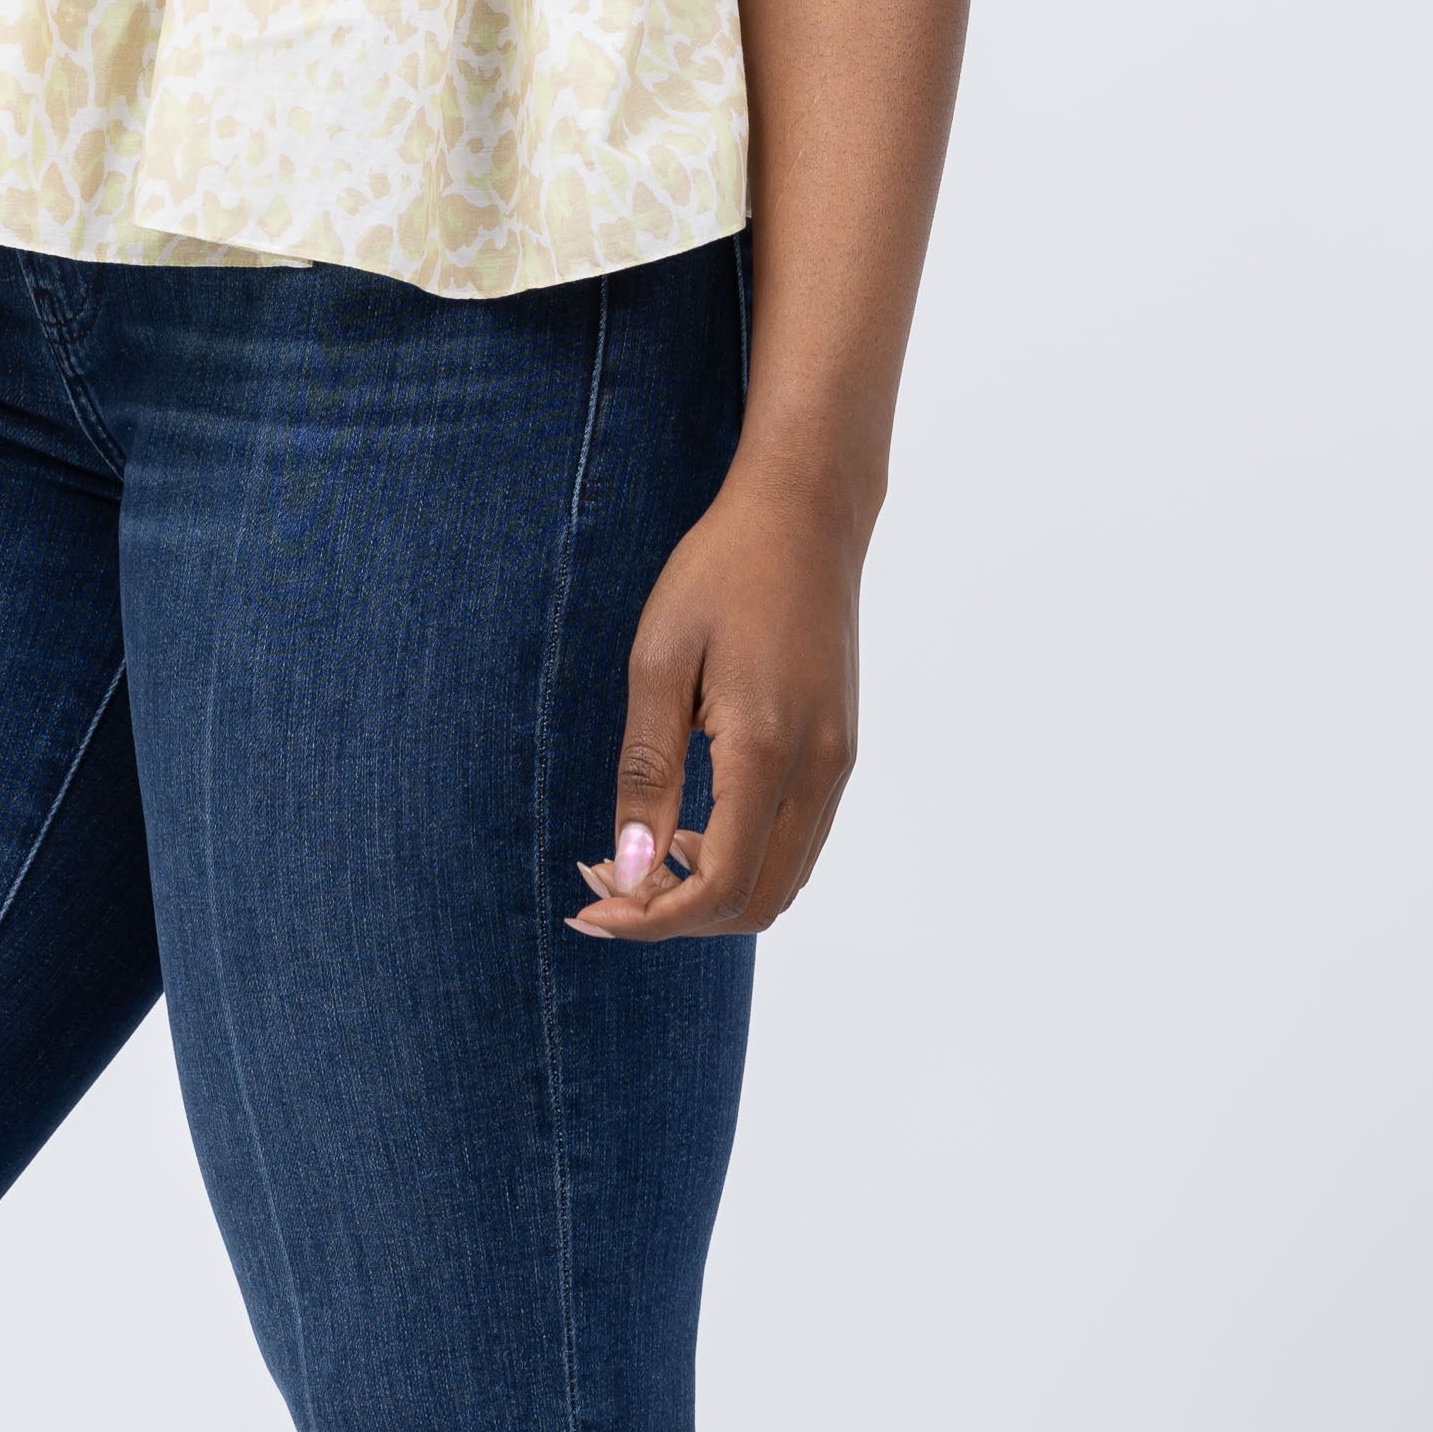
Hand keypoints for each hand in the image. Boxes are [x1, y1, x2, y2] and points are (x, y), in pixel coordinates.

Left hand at [568, 450, 862, 941]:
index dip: (653, 916)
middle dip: (678, 914)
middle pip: (756, 904)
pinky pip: (797, 842)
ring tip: (643, 855)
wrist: (804, 514)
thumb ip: (647, 771)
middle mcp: (818, 770)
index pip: (719, 886)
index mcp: (767, 749)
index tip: (592, 906)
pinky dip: (744, 860)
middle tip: (607, 881)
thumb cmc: (720, 572)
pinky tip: (692, 825)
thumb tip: (632, 869)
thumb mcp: (659, 660)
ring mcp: (838, 763)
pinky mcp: (840, 750)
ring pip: (782, 880)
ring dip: (712, 891)